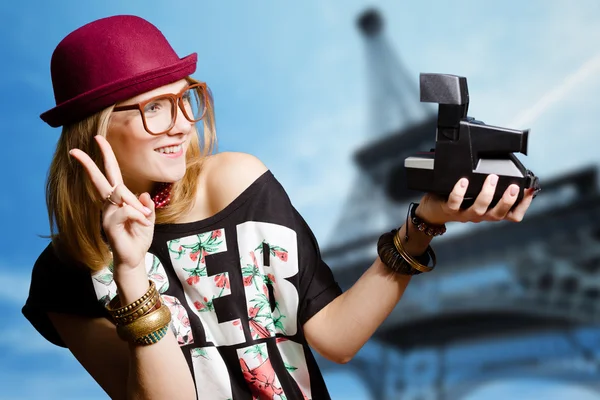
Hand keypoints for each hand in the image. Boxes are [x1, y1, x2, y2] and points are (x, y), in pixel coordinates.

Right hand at [69, 135, 154, 269]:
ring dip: (138, 207)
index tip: (98, 139)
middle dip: (89, 163)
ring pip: (121, 195)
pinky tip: (141, 224)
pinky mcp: (109, 223)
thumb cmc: (139, 236)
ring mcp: (107, 213)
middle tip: (75, 150)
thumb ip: (146, 205)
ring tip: (144, 220)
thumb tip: (142, 194)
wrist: (135, 257)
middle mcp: (110, 203)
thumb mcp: (148, 217)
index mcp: (119, 199)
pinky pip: (127, 210)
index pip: (111, 174)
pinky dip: (139, 216)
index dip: (106, 156)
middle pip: (100, 179)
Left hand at [415, 174, 535, 224]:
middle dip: (508, 201)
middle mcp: (480, 215)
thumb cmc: (460, 199)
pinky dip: (460, 192)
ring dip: (487, 194)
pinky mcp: (449, 209)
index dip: (523, 206)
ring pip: (479, 209)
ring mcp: (465, 213)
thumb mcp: (480, 194)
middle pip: (498, 215)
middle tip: (515, 187)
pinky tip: (463, 181)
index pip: (512, 215)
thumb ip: (494, 186)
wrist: (435, 210)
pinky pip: (455, 202)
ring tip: (492, 178)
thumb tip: (511, 169)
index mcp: (490, 211)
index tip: (529, 190)